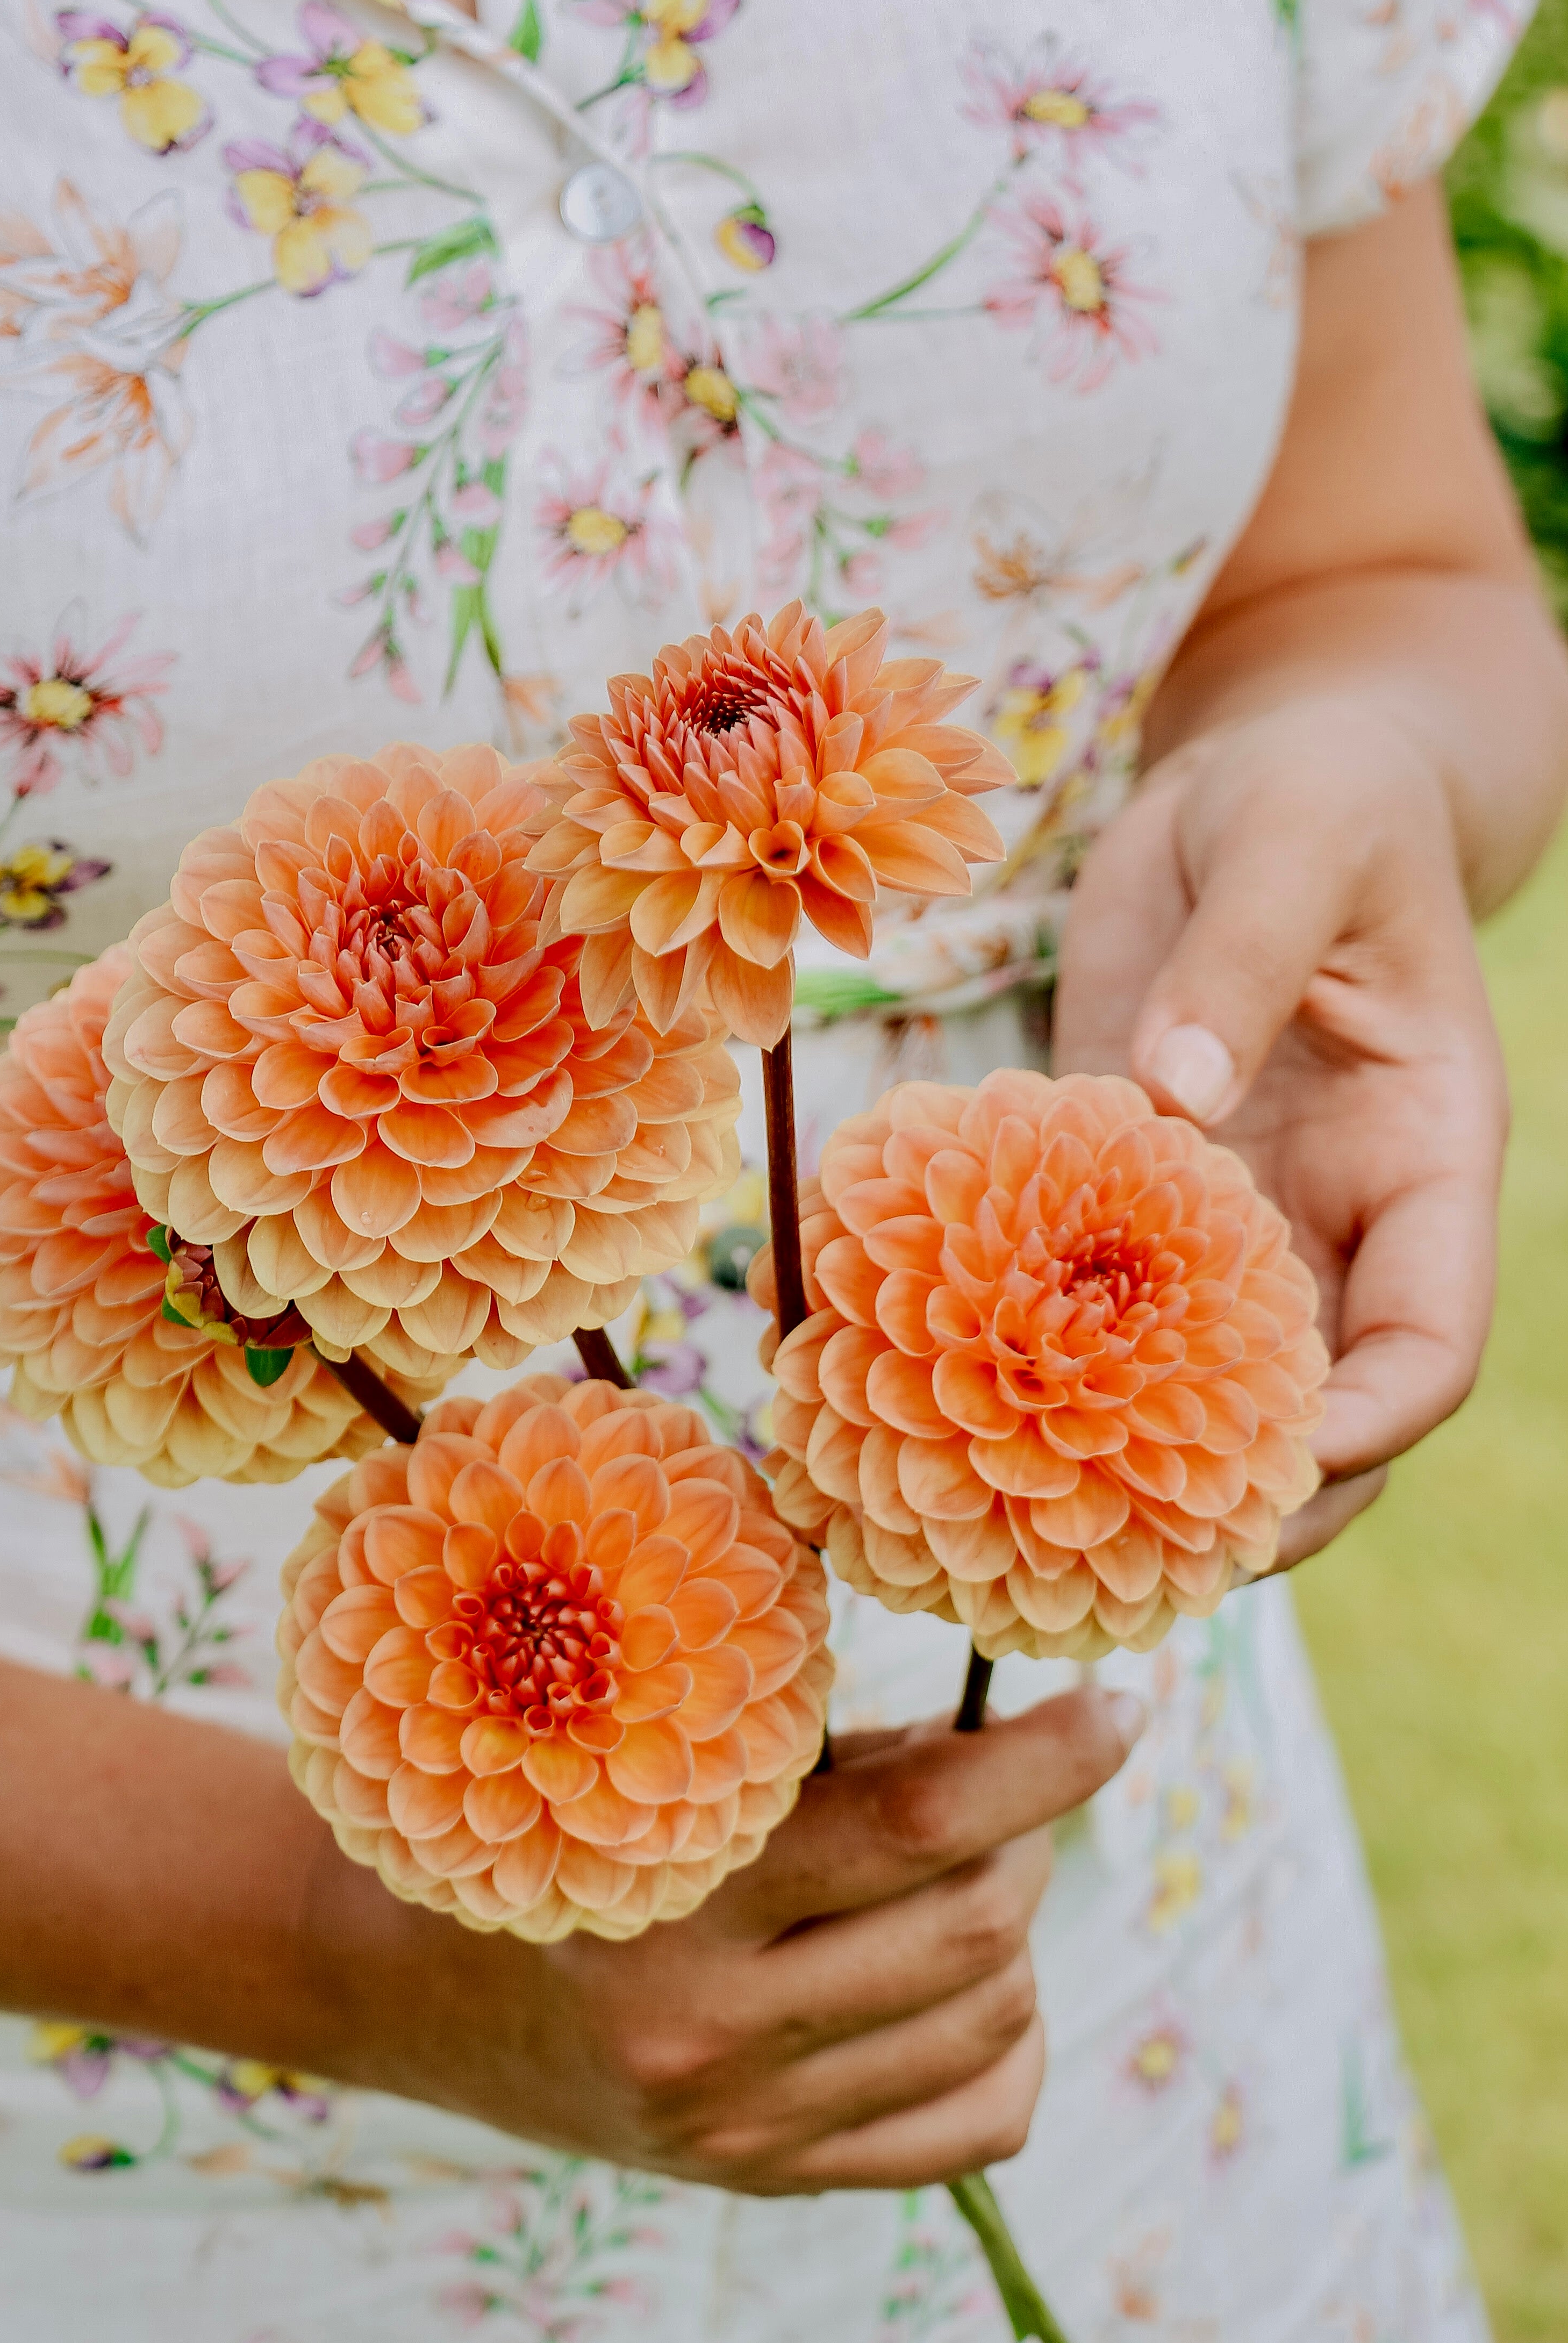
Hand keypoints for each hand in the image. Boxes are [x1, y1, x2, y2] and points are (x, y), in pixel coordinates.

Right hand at [297, 1684, 1141, 2192]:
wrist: (414, 1989)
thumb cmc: (562, 1825)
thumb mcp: (669, 1767)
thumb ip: (833, 1760)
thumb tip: (1003, 1742)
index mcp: (673, 1895)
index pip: (918, 1824)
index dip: (1043, 1759)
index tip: (1120, 1706)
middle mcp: (707, 2030)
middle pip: (974, 1928)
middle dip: (1025, 1840)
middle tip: (1003, 1792)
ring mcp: (742, 2125)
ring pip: (995, 2018)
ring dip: (1012, 1931)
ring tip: (956, 1880)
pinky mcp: (770, 2179)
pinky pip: (982, 2122)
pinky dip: (1010, 2040)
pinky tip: (958, 1986)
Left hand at [1055, 694, 1506, 1565]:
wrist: (1253, 784)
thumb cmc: (1314, 792)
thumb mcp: (1293, 838)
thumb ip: (1244, 955)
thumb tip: (1177, 1094)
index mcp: (1427, 1163)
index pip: (1425, 1348)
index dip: (1360, 1427)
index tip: (1269, 1474)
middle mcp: (1338, 1223)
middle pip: (1314, 1418)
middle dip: (1233, 1504)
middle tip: (1110, 1558)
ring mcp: (1233, 1227)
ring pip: (1192, 1391)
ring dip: (1113, 1461)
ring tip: (999, 1521)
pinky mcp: (1128, 1202)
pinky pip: (1086, 1304)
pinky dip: (1019, 1353)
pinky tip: (916, 1384)